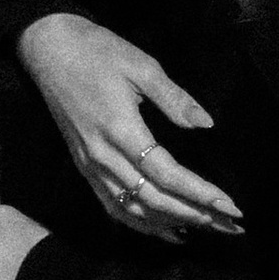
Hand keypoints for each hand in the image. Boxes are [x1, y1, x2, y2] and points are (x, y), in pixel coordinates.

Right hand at [18, 13, 243, 241]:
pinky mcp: (84, 167)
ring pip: (132, 210)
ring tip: (206, 229)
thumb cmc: (96, 51)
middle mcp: (103, 157)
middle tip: (230, 225)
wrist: (47, 49)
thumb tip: (205, 125)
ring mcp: (90, 166)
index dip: (199, 193)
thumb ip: (174, 98)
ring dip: (171, 224)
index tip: (229, 205)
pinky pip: (113, 207)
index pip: (166, 174)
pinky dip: (141, 224)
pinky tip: (166, 230)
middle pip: (153, 200)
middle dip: (194, 216)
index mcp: (120, 130)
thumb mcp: (142, 65)